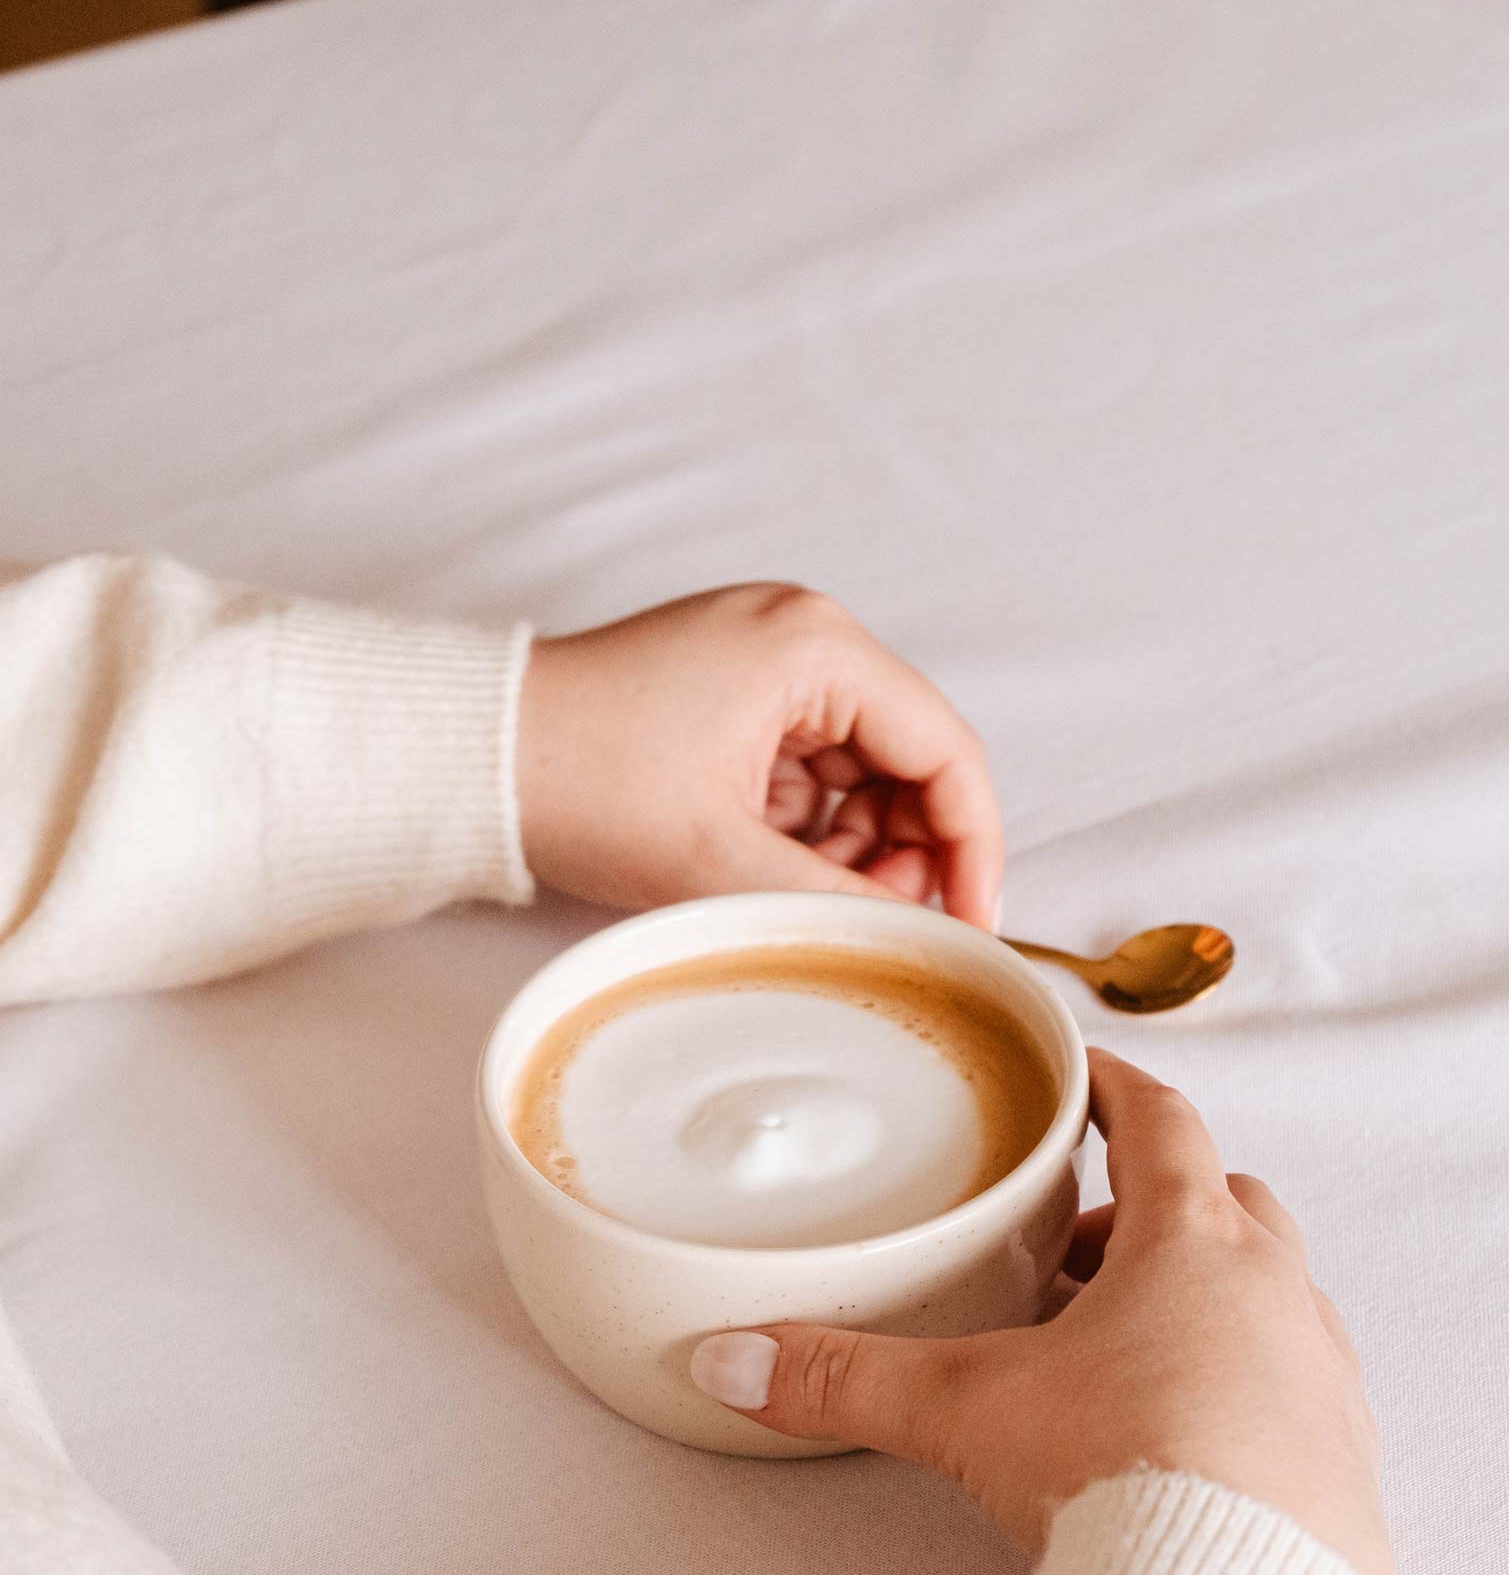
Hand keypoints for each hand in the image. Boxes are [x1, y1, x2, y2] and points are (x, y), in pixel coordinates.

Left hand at [517, 585, 1001, 924]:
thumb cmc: (577, 780)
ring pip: (862, 772)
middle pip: (910, 759)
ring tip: (797, 895)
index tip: (972, 924)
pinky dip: (804, 829)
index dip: (972, 849)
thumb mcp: (722, 861)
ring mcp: (766, 661)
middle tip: (872, 921)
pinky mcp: (733, 695)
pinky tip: (761, 868)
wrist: (471, 759)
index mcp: (815, 647)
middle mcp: (802, 636)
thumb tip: (926, 938)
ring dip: (850, 847)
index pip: (946, 750)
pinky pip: (809, 770)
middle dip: (903, 852)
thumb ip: (839, 903)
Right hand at [690, 1049, 1395, 1574]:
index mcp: (1193, 1243)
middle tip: (1072, 1261)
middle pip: (1224, 1207)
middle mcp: (1276, 1294)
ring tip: (1118, 1360)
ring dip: (1204, 1305)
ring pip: (1270, 1299)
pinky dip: (1244, 1392)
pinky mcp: (1343, 1467)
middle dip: (1148, 1219)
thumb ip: (847, 1379)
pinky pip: (1298, 1395)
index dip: (1116, 1092)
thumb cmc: (1129, 1475)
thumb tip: (734, 1359)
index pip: (1161, 1124)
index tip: (1087, 1080)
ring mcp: (1321, 1379)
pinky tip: (1186, 1446)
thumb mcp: (964, 1412)